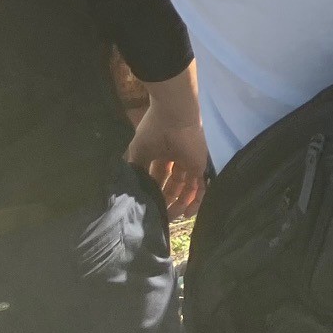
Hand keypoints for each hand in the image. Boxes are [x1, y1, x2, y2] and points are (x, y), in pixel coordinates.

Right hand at [126, 77, 208, 218]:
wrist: (173, 114)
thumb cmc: (154, 131)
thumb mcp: (139, 152)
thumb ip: (137, 170)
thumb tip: (132, 188)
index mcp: (162, 154)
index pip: (159, 178)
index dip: (154, 191)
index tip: (148, 206)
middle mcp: (176, 159)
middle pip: (173, 185)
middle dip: (166, 201)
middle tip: (160, 216)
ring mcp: (190, 162)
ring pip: (186, 188)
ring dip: (180, 204)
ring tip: (170, 217)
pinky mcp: (200, 165)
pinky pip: (201, 186)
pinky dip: (196, 201)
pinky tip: (186, 213)